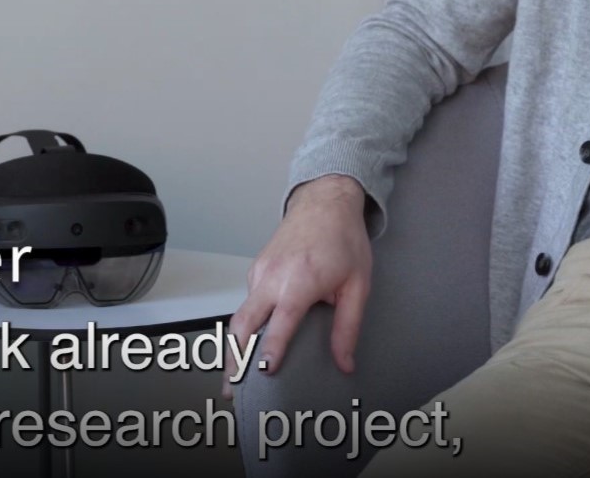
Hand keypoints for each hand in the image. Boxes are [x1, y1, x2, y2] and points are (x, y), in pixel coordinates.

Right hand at [225, 174, 372, 397]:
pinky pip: (247, 301)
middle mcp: (272, 277)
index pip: (278, 324)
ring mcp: (260, 272)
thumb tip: (344, 362)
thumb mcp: (357, 286)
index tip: (261, 373)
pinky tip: (249, 342)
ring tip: (235, 373)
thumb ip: (348, 327)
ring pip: (240, 314)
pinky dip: (244, 325)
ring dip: (234, 344)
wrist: (324, 203)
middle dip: (234, 357)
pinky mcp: (256, 270)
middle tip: (232, 386)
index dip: (268, 351)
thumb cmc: (343, 240)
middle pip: (243, 323)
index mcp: (298, 282)